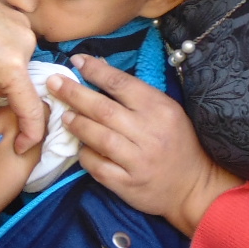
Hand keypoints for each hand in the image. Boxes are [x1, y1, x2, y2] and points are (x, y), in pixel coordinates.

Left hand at [0, 0, 43, 152]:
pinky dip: (1, 55)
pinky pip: (16, 46)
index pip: (31, 110)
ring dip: (1, 74)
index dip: (29, 134)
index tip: (20, 147)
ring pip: (18, 67)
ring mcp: (24, 27)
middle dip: (1, 94)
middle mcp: (27, 45)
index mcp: (12, 67)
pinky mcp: (18, 16)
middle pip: (22, 86)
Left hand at [49, 55, 241, 236]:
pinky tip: (79, 148)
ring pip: (99, 137)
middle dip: (74, 93)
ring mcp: (138, 160)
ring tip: (63, 115)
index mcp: (160, 109)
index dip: (95, 70)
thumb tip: (99, 67)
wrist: (194, 186)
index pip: (121, 84)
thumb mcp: (166, 111)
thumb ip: (135, 93)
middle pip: (103, 109)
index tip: (75, 61)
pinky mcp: (128, 184)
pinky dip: (85, 156)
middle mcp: (149, 133)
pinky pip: (98, 167)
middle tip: (53, 83)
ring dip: (77, 124)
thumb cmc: (178, 142)